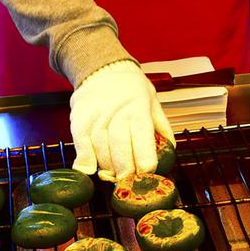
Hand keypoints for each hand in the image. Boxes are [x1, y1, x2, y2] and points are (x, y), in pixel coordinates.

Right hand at [70, 60, 174, 181]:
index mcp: (139, 109)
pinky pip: (81, 144)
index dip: (145, 164)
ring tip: (111, 175)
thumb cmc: (131, 88)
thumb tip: (170, 150)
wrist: (102, 68)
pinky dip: (85, 160)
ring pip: (101, 150)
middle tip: (127, 182)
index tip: (146, 174)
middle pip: (120, 149)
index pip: (143, 141)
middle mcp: (118, 113)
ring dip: (107, 168)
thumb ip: (161, 126)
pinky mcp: (79, 120)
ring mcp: (97, 117)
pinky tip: (90, 169)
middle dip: (125, 172)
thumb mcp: (152, 101)